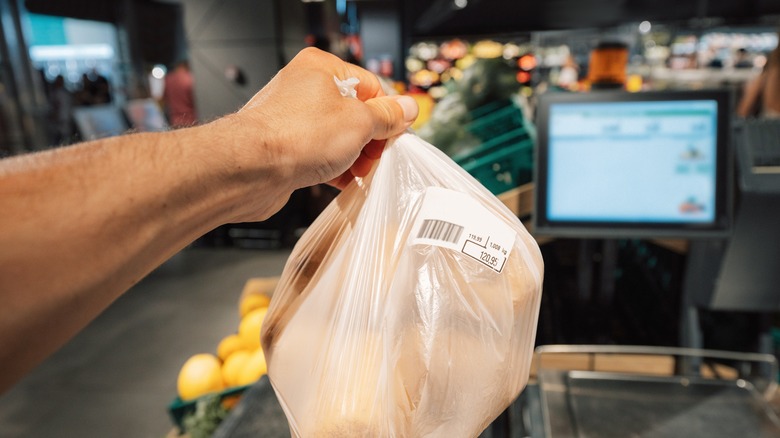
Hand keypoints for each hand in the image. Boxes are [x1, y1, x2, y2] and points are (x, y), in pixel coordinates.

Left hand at [233, 47, 417, 189]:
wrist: (250, 169)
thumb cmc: (295, 136)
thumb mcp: (359, 122)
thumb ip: (387, 116)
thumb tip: (406, 109)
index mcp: (322, 68)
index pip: (370, 86)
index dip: (387, 113)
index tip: (396, 135)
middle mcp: (304, 88)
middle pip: (354, 113)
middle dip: (370, 140)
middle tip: (376, 157)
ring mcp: (292, 118)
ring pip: (337, 137)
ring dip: (353, 157)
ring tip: (359, 173)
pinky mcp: (285, 147)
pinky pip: (319, 155)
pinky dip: (334, 168)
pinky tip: (343, 182)